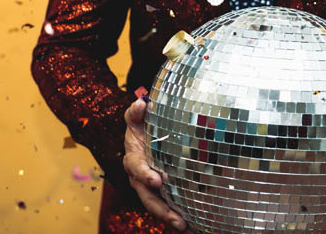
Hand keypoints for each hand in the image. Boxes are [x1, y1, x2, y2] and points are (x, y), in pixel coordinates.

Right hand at [122, 99, 187, 231]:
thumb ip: (135, 112)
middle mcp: (140, 178)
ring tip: (185, 226)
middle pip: (148, 197)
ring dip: (170, 217)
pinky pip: (169, 205)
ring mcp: (150, 188)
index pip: (136, 168)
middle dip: (161, 209)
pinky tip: (193, 225)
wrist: (145, 137)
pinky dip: (179, 215)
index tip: (157, 180)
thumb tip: (141, 104)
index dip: (145, 175)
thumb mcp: (135, 117)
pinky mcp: (162, 192)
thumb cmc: (140, 127)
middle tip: (176, 219)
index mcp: (133, 159)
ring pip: (157, 206)